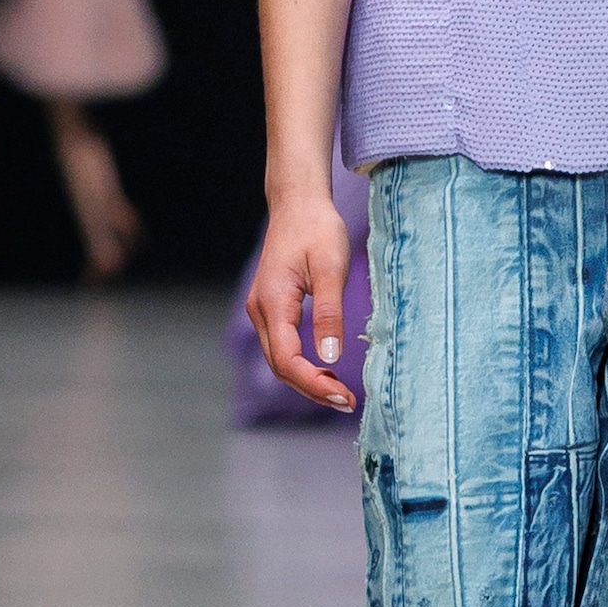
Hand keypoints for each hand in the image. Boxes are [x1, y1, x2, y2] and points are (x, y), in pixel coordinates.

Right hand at [247, 193, 354, 412]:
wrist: (298, 204)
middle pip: (280, 366)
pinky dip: (302, 365)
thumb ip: (329, 313)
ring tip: (340, 392)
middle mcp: (260, 311)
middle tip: (347, 402)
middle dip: (312, 388)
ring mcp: (262, 311)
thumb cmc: (317, 229)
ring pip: (279, 360)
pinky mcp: (271, 309)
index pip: (287, 359)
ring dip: (307, 380)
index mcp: (273, 302)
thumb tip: (330, 357)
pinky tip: (326, 370)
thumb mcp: (331, 268)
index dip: (313, 383)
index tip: (343, 397)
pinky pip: (282, 347)